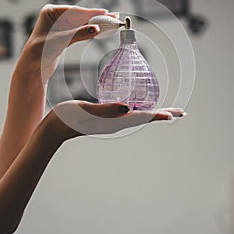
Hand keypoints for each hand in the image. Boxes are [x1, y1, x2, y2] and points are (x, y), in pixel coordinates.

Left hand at [22, 4, 110, 79]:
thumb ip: (78, 33)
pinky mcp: (65, 35)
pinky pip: (81, 31)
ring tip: (111, 23)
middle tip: (113, 17)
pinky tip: (102, 29)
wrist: (32, 68)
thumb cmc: (39, 52)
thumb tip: (96, 28)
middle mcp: (56, 16)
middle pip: (81, 16)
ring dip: (96, 24)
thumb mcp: (60, 41)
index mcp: (51, 11)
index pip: (75, 11)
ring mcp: (61, 26)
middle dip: (97, 18)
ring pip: (83, 24)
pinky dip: (91, 31)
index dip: (91, 13)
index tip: (106, 13)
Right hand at [46, 100, 185, 140]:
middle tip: (180, 112)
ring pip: (138, 116)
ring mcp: (111, 121)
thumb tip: (128, 108)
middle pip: (145, 118)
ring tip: (166, 110)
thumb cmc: (66, 118)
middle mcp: (116, 123)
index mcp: (114, 122)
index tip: (176, 114)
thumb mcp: (85, 111)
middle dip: (162, 114)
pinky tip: (138, 105)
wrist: (53, 129)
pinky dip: (139, 109)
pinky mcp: (105, 118)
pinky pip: (128, 113)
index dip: (160, 115)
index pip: (142, 118)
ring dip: (153, 112)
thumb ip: (106, 110)